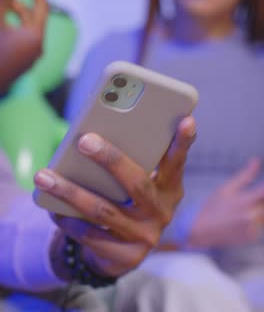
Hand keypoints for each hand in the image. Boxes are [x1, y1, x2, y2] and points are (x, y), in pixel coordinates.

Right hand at [0, 0, 48, 90]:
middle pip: (32, 17)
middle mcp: (37, 47)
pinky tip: (3, 24)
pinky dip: (13, 29)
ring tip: (4, 7)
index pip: (41, 5)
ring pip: (25, 29)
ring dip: (14, 15)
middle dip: (17, 2)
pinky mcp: (22, 63)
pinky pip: (21, 40)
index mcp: (35, 36)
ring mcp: (30, 57)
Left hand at [34, 116, 195, 279]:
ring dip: (70, 192)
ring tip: (44, 176)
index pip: (177, 162)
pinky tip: (51, 208)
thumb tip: (95, 135)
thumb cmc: (126, 203)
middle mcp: (162, 212)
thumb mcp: (137, 183)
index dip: (183, 142)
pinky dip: (68, 220)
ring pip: (103, 210)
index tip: (187, 120)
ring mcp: (146, 237)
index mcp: (169, 188)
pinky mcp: (127, 258)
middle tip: (84, 141)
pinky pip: (91, 236)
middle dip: (109, 159)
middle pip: (136, 183)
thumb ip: (129, 163)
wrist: (120, 253)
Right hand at [187, 159, 263, 248]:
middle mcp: (252, 217)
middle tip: (248, 196)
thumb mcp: (227, 188)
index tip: (261, 185)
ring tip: (242, 208)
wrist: (202, 231)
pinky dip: (256, 220)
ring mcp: (253, 229)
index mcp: (246, 201)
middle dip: (260, 198)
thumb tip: (257, 160)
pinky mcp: (253, 238)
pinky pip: (261, 225)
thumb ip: (245, 175)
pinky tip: (241, 219)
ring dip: (259, 208)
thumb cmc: (213, 206)